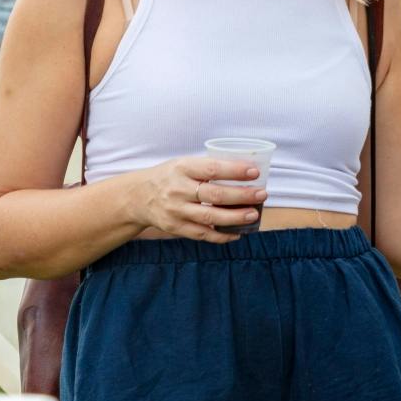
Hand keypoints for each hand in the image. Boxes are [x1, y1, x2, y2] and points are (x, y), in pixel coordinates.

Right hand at [133, 157, 266, 240]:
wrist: (138, 197)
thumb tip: (246, 173)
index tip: (255, 172)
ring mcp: (176, 211)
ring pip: (210, 217)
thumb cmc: (170, 177)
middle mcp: (177, 190)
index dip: (234, 171)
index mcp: (182, 168)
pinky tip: (238, 233)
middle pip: (214, 195)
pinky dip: (221, 236)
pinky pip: (202, 234)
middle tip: (262, 194)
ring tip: (254, 214)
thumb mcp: (183, 164)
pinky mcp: (175, 228)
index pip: (211, 169)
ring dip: (235, 217)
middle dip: (242, 196)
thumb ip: (208, 168)